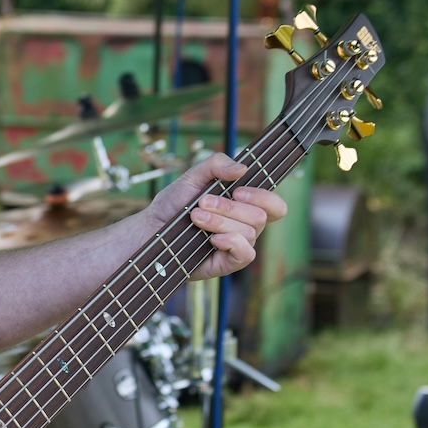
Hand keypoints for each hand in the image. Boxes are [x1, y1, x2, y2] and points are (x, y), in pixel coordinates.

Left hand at [146, 153, 285, 280]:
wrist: (152, 228)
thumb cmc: (174, 203)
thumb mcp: (193, 176)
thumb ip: (216, 164)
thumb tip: (242, 168)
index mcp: (244, 206)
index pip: (275, 205)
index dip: (263, 197)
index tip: (237, 191)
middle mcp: (245, 226)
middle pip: (260, 216)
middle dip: (229, 207)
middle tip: (202, 203)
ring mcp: (238, 246)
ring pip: (249, 232)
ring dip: (220, 222)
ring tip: (195, 218)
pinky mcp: (228, 263)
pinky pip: (246, 254)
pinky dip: (231, 242)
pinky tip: (212, 239)